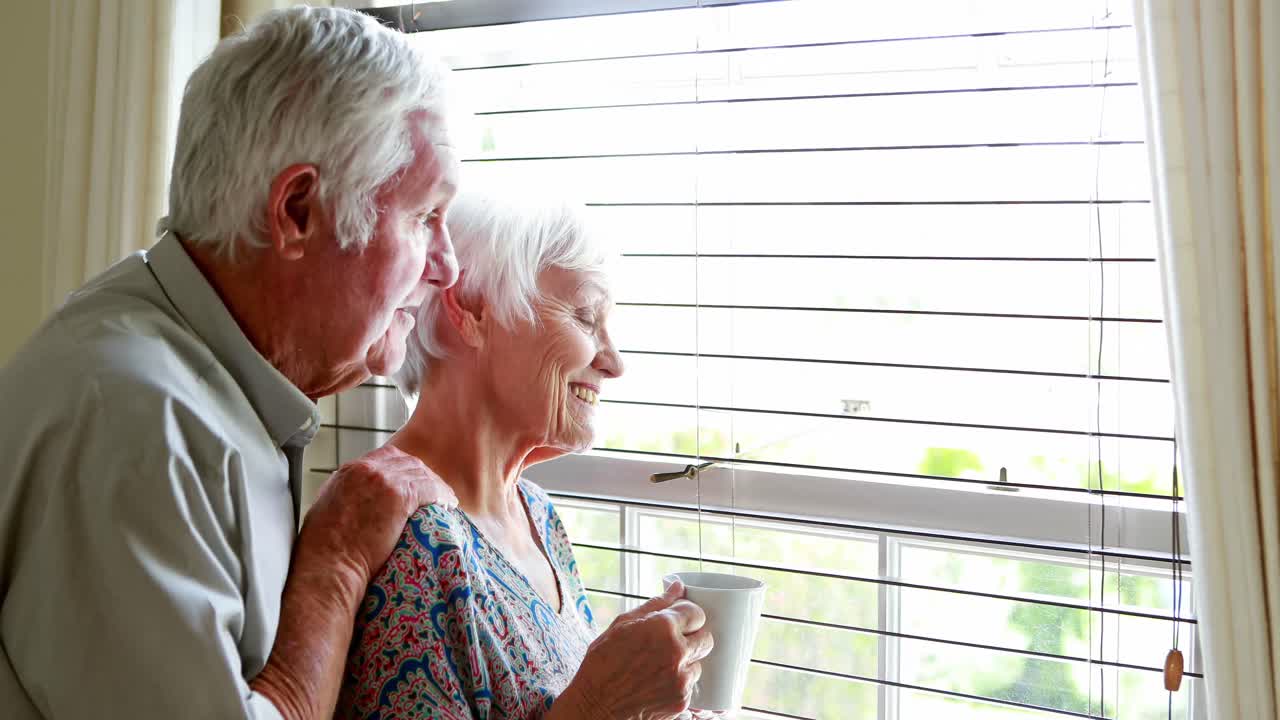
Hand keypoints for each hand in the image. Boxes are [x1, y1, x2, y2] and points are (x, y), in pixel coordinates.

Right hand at [295, 445, 457, 588]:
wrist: (330, 565)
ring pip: (419, 474)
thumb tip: (359, 501)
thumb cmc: (326, 550)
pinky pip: (429, 488)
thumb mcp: (329, 511)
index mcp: (348, 471)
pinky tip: (448, 504)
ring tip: (446, 499)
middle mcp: (365, 469)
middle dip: (422, 474)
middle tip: (435, 490)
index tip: (414, 480)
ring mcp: (382, 480)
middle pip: (405, 461)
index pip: (385, 457)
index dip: (404, 468)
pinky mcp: (399, 495)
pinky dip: (441, 494)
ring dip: (435, 485)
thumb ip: (347, 497)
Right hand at [561, 581, 714, 719]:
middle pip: (706, 638)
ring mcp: (681, 679)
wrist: (596, 706)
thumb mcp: (622, 624)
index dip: (687, 615)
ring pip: (699, 664)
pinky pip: (690, 686)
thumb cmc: (603, 663)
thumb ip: (655, 604)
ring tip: (659, 667)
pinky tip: (657, 683)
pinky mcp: (681, 701)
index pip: (696, 612)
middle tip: (672, 643)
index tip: (680, 620)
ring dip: (685, 663)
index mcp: (662, 627)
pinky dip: (678, 684)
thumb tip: (677, 587)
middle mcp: (677, 652)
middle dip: (693, 637)